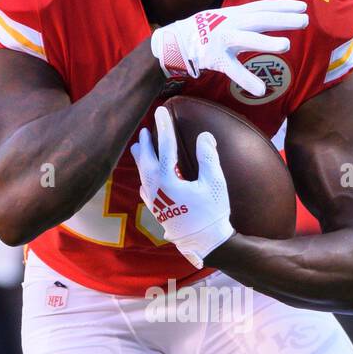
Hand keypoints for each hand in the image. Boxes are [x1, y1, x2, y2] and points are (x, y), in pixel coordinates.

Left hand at [130, 107, 233, 268]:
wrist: (204, 242)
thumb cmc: (212, 213)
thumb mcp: (215, 183)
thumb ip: (208, 157)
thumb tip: (204, 135)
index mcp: (168, 179)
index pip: (165, 146)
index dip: (164, 127)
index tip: (161, 111)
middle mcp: (156, 188)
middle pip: (147, 159)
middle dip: (146, 142)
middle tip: (146, 128)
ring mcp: (154, 200)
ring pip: (143, 173)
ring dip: (141, 158)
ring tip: (138, 147)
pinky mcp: (156, 210)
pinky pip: (144, 188)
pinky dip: (144, 177)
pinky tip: (145, 178)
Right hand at [150, 0, 307, 97]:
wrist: (174, 41)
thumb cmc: (205, 31)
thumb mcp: (226, 19)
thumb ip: (247, 20)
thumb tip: (271, 18)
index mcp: (235, 14)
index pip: (262, 7)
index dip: (282, 5)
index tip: (303, 6)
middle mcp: (230, 23)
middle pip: (259, 19)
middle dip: (282, 19)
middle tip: (304, 20)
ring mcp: (221, 40)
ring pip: (245, 39)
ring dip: (265, 41)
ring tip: (286, 45)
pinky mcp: (214, 58)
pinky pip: (231, 70)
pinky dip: (245, 80)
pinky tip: (260, 90)